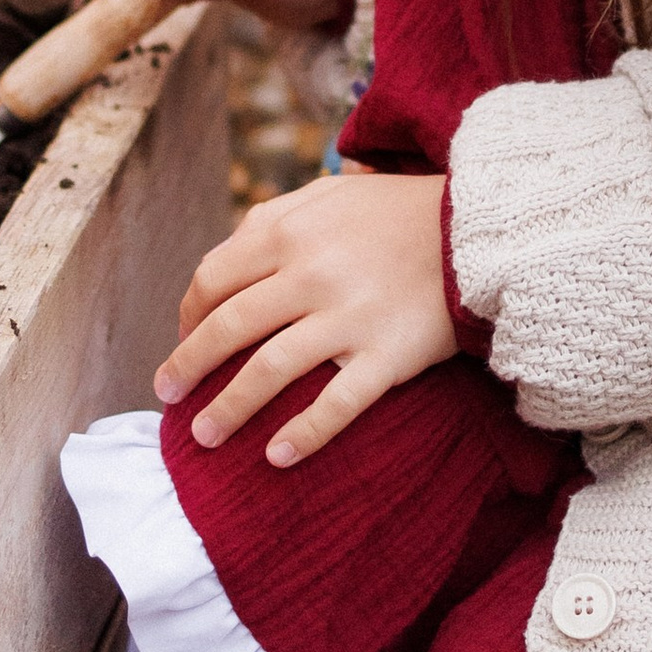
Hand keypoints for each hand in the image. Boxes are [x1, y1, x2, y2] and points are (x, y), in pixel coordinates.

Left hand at [157, 165, 454, 463]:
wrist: (483, 227)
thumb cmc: (401, 211)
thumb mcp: (333, 193)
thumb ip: (276, 217)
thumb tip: (225, 258)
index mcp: (290, 231)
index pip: (214, 278)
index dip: (189, 315)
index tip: (185, 339)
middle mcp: (311, 273)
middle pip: (229, 327)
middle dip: (188, 366)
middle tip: (167, 395)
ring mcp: (349, 316)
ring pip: (268, 370)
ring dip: (228, 409)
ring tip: (203, 437)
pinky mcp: (387, 355)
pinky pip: (336, 404)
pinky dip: (303, 435)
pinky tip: (276, 457)